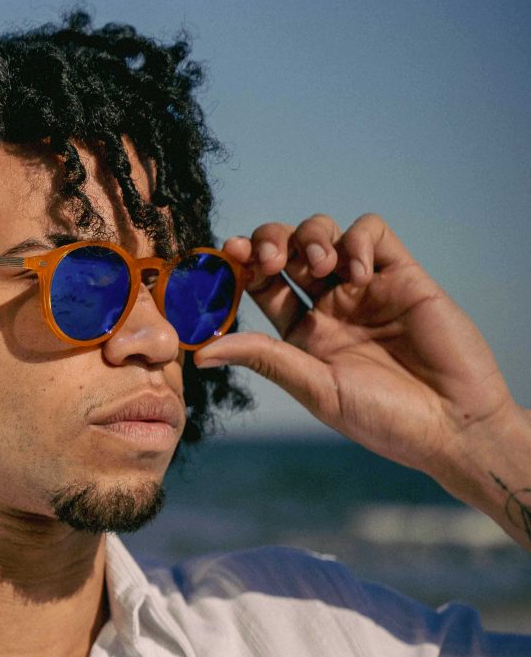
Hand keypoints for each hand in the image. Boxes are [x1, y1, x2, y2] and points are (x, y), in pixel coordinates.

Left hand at [193, 211, 516, 479]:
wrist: (454, 424)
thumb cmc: (385, 420)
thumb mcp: (316, 388)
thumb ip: (265, 358)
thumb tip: (202, 351)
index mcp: (303, 335)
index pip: (261, 285)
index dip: (242, 266)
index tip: (230, 256)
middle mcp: (331, 307)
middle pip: (286, 250)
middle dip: (271, 241)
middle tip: (270, 259)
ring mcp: (366, 288)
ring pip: (324, 233)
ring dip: (311, 236)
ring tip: (320, 265)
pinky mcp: (402, 275)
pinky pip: (372, 232)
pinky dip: (357, 239)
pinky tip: (357, 271)